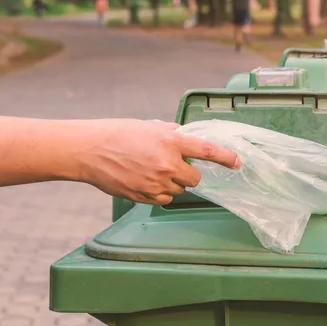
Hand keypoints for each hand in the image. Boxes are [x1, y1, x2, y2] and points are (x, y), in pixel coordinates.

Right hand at [76, 119, 239, 204]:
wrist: (89, 150)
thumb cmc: (117, 134)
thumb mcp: (149, 126)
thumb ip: (172, 134)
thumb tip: (187, 138)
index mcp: (170, 142)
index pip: (207, 150)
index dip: (226, 157)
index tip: (237, 162)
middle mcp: (167, 164)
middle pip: (194, 178)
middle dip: (187, 172)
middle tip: (170, 164)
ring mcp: (156, 183)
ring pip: (178, 190)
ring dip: (172, 183)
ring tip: (149, 170)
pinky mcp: (144, 196)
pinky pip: (163, 199)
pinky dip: (159, 192)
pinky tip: (143, 180)